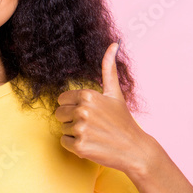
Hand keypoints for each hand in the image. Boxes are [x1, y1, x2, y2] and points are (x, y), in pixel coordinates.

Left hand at [54, 42, 152, 175]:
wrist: (133, 149)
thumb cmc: (123, 120)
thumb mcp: (115, 93)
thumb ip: (108, 68)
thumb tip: (114, 43)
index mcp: (88, 95)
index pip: (62, 99)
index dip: (73, 106)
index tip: (88, 112)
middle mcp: (82, 111)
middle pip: (59, 114)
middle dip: (71, 119)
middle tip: (90, 124)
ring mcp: (80, 129)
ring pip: (62, 128)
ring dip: (74, 133)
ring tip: (93, 134)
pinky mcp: (80, 147)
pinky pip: (64, 142)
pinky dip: (75, 145)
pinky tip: (91, 144)